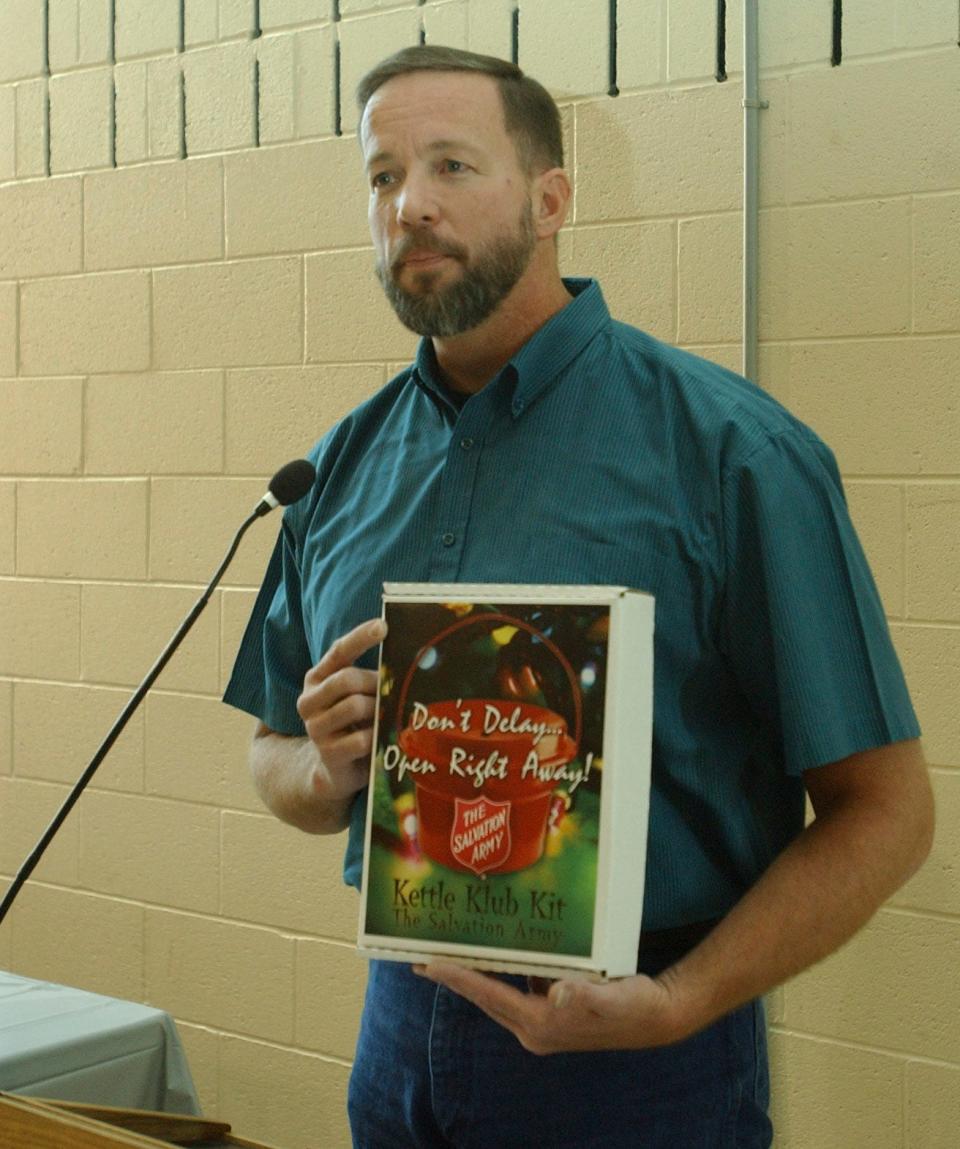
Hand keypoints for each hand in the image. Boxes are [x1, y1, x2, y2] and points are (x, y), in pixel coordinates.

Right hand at [296, 618, 385, 800]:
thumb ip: (369, 677)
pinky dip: (376, 737)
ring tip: (386, 717)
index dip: (360, 637)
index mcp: (316, 679)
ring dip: (378, 711)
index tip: (384, 625)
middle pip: (347, 679)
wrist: (334, 769)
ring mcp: (315, 729)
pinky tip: (380, 739)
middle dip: (374, 684)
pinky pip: (361, 739)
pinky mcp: (328, 754)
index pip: (338, 651)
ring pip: (355, 707)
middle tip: (391, 693)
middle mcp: (309, 701)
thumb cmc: (353, 724)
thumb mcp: (356, 696)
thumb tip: (403, 661)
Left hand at [413, 962, 687, 1054]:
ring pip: (498, 992)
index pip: (488, 996)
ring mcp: (542, 1021)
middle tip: (420, 957)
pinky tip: (498, 949)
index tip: (427, 963)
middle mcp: (534, 1028)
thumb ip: (586, 996)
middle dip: (454, 977)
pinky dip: (502, 970)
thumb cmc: (635, 1006)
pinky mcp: (552, 1010)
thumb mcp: (612, 998)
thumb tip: (558, 993)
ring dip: (476, 972)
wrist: (660, 1016)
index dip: (457, 978)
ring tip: (452, 948)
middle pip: (484, 997)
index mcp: (540, 1025)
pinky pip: (517, 987)